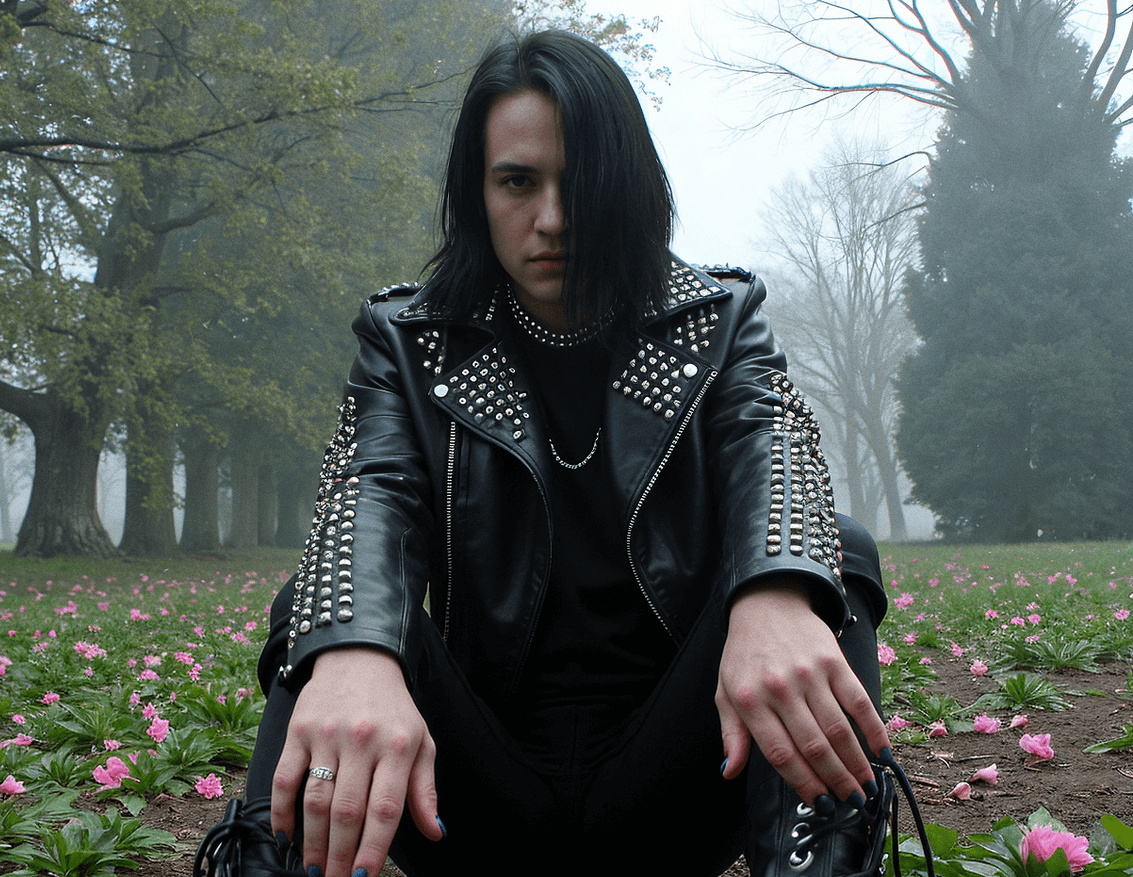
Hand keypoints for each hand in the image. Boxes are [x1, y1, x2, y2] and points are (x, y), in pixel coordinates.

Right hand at [271, 648, 442, 876]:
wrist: (359, 657)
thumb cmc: (393, 708)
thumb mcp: (421, 741)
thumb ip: (424, 789)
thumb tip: (436, 831)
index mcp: (397, 746)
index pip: (385, 808)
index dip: (374, 847)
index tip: (365, 876)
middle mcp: (362, 741)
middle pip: (347, 811)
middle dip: (341, 856)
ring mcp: (326, 735)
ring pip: (315, 800)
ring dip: (312, 842)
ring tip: (315, 868)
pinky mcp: (298, 730)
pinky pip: (284, 779)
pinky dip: (281, 811)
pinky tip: (286, 836)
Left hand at [714, 583, 889, 805]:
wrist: (767, 603)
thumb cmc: (744, 653)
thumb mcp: (726, 691)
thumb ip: (731, 734)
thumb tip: (728, 772)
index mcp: (750, 700)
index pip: (780, 754)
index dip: (803, 784)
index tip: (820, 804)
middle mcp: (780, 689)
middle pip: (813, 746)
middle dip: (835, 782)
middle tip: (852, 803)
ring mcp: (809, 674)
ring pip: (838, 730)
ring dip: (856, 763)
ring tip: (867, 787)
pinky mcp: (834, 661)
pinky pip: (859, 701)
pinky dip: (874, 728)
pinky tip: (882, 750)